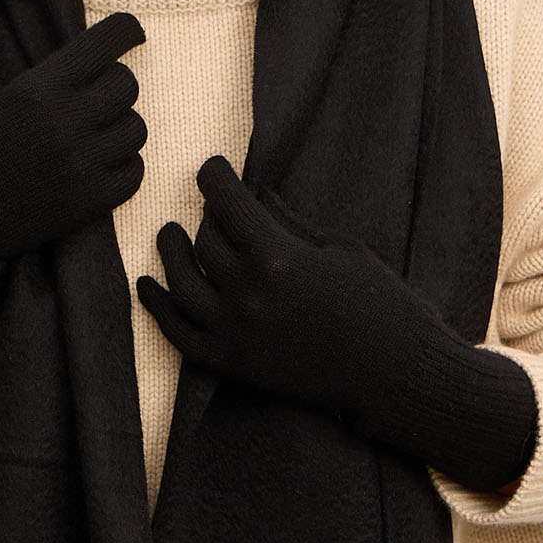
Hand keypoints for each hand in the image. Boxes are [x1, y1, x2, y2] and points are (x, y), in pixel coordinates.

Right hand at [0, 11, 147, 405]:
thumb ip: (47, 86)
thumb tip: (96, 68)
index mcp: (36, 89)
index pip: (106, 42)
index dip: (124, 33)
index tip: (131, 34)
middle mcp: (64, 122)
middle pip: (126, 84)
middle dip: (114, 88)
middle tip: (95, 99)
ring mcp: (81, 164)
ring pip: (136, 128)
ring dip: (120, 129)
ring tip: (93, 138)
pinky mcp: (91, 203)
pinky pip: (134, 171)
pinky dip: (123, 167)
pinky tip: (98, 168)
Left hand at [135, 155, 537, 492]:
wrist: (394, 374)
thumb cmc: (381, 304)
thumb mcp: (340, 250)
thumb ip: (290, 224)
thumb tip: (257, 197)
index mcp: (279, 257)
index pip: (226, 202)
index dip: (214, 177)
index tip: (213, 168)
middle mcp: (248, 295)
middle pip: (204, 241)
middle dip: (207, 216)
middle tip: (217, 209)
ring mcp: (236, 334)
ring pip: (180, 284)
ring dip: (171, 253)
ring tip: (171, 235)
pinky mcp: (233, 366)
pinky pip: (179, 335)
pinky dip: (158, 308)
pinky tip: (147, 285)